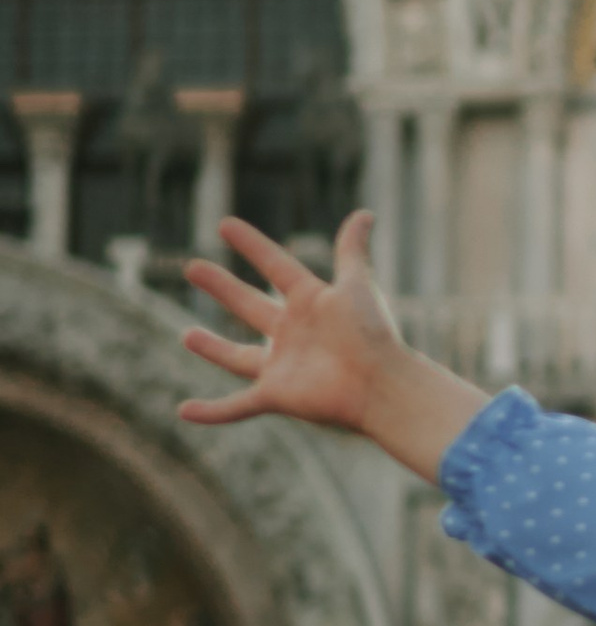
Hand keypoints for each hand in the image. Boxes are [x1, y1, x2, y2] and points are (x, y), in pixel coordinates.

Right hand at [179, 211, 405, 436]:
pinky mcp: (275, 395)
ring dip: (213, 348)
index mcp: (310, 301)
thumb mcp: (357, 286)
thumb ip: (352, 251)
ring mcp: (281, 365)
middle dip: (222, 287)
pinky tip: (185, 412)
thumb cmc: (372, 334)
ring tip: (187, 335)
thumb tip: (365, 213)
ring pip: (238, 357)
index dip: (252, 245)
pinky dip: (212, 412)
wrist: (381, 385)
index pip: (275, 265)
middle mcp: (292, 332)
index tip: (225, 224)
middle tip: (192, 267)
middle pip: (249, 305)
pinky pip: (236, 406)